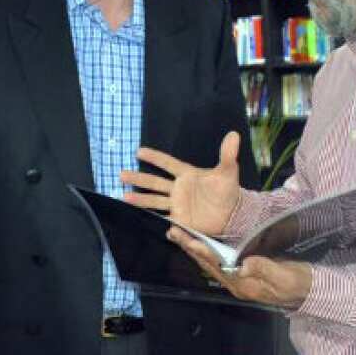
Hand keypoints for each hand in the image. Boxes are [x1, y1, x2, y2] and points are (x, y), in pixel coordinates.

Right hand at [120, 131, 242, 235]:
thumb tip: (234, 134)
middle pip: (154, 182)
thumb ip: (227, 155)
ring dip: (140, 199)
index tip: (138, 151)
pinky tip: (139, 217)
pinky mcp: (181, 220)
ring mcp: (178, 205)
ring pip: (154, 201)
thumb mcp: (228, 172)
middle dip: (138, 178)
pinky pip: (164, 218)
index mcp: (187, 175)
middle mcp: (178, 189)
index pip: (167, 164)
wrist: (233, 216)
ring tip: (123, 197)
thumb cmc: (229, 191)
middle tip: (121, 174)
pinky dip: (154, 219)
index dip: (154, 157)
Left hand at [168, 226, 310, 309]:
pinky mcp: (242, 275)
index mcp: (245, 284)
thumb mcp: (285, 276)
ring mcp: (238, 280)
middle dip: (190, 248)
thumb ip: (265, 270)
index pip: (218, 265)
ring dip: (194, 249)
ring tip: (179, 234)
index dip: (203, 252)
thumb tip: (244, 264)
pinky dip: (206, 251)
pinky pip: (218, 263)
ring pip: (210, 263)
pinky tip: (199, 243)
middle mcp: (237, 283)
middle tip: (174, 231)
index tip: (188, 240)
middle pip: (208, 264)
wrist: (309, 292)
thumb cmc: (298, 283)